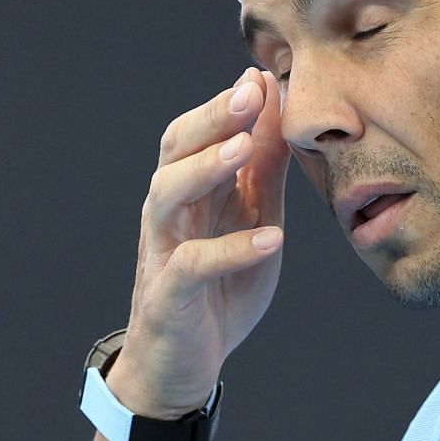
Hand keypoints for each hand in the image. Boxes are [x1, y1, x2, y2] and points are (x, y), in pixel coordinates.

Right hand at [113, 69, 289, 416]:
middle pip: (175, 151)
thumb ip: (262, 173)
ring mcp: (162, 253)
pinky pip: (191, 266)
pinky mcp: (168, 297)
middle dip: (213, 118)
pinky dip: (230, 251)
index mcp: (189, 192)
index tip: (266, 74)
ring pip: (168, 196)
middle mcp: (168, 214)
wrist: (181, 366)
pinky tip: (269, 239)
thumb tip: (277, 110)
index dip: (228, 103)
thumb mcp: (252, 222)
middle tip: (251, 91)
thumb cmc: (216, 290)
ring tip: (246, 149)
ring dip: (207, 168)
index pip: (198, 133)